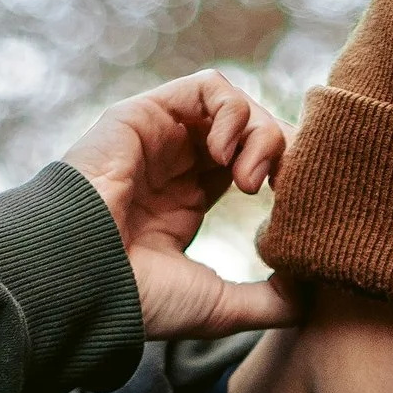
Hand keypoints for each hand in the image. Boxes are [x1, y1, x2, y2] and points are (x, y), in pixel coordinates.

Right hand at [67, 72, 297, 339]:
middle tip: (278, 190)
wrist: (83, 278)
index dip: (284, 176)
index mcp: (185, 201)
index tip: (293, 208)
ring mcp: (161, 136)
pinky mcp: (146, 112)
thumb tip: (310, 291)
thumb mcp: (217, 307)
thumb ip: (267, 302)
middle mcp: (174, 163)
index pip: (250, 164)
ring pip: (236, 105)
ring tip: (248, 180)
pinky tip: (226, 155)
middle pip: (250, 131)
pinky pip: (210, 86)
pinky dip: (234, 111)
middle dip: (279, 153)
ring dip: (260, 134)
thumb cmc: (139, 298)